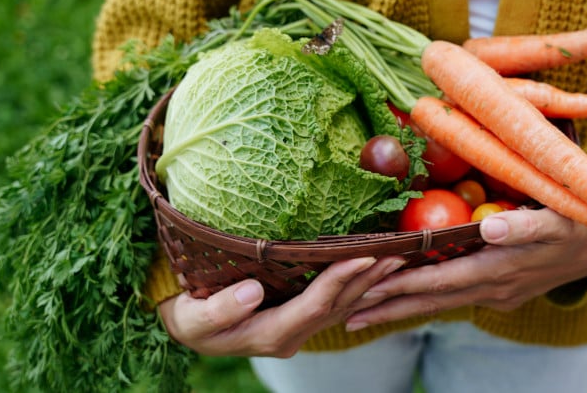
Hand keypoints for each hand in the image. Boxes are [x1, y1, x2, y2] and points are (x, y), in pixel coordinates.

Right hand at [159, 255, 405, 356]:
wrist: (188, 325)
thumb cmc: (188, 317)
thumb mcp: (192, 318)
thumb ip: (219, 311)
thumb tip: (252, 292)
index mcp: (271, 334)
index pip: (315, 306)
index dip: (340, 281)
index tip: (364, 256)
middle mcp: (292, 334)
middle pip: (339, 305)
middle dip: (369, 278)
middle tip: (398, 251)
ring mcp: (298, 327)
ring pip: (343, 304)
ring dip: (371, 281)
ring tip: (397, 257)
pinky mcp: (299, 317)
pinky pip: (335, 301)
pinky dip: (357, 283)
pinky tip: (373, 269)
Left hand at [344, 208, 586, 329]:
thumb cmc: (575, 227)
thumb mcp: (557, 222)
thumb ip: (526, 226)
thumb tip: (491, 227)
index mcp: (497, 271)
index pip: (439, 281)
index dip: (402, 284)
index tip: (367, 288)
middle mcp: (489, 289)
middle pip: (430, 301)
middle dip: (388, 308)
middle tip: (346, 316)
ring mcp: (492, 294)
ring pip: (437, 303)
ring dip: (399, 309)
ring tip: (361, 315)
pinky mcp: (495, 291)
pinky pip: (450, 297)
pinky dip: (422, 298)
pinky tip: (403, 299)